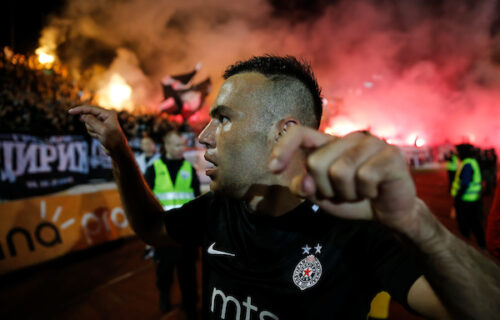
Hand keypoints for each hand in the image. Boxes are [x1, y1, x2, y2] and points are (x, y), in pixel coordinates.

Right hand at [68, 105, 126, 156]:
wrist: (118, 150)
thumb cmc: (113, 140)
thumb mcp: (102, 130)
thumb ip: (92, 121)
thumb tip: (83, 115)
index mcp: (108, 114)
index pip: (91, 109)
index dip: (80, 110)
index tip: (70, 112)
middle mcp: (105, 116)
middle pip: (89, 116)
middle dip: (89, 125)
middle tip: (98, 132)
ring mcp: (102, 122)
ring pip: (88, 123)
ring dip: (91, 130)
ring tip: (99, 135)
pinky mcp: (99, 128)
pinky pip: (90, 129)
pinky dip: (92, 133)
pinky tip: (99, 137)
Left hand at [269, 125, 417, 232]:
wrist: (389, 213)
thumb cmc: (353, 199)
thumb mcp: (321, 196)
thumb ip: (305, 187)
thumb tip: (301, 182)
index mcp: (329, 144)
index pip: (299, 133)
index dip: (283, 148)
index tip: (273, 169)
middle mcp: (348, 138)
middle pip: (316, 162)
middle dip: (324, 188)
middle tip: (341, 193)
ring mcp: (371, 143)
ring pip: (340, 171)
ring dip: (346, 192)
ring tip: (358, 192)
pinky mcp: (391, 154)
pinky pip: (365, 176)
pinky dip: (366, 192)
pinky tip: (374, 191)